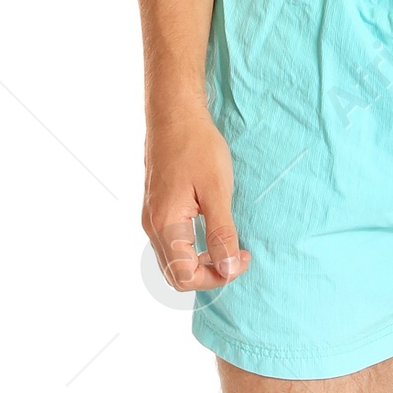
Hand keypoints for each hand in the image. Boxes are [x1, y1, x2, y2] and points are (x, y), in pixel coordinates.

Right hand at [142, 104, 250, 291]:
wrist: (174, 115)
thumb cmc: (197, 147)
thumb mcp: (217, 190)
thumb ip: (221, 233)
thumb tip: (227, 268)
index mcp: (166, 224)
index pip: (186, 277)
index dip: (217, 277)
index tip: (242, 258)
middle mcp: (152, 226)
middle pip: (176, 275)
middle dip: (209, 274)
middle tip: (237, 256)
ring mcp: (151, 218)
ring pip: (172, 261)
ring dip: (201, 263)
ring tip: (228, 245)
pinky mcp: (156, 209)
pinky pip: (170, 244)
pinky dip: (191, 250)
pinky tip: (212, 233)